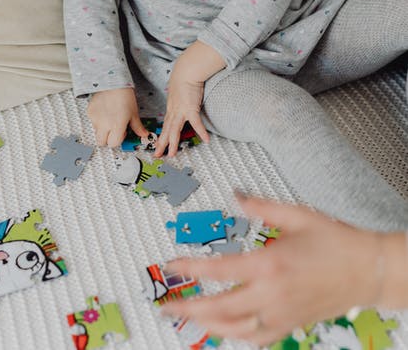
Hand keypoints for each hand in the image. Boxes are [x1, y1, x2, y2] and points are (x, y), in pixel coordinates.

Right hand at [88, 88, 146, 146]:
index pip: (113, 144)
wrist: (113, 82)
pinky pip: (92, 122)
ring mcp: (95, 119)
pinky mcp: (90, 112)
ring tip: (110, 118)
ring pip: (97, 132)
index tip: (122, 133)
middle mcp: (104, 124)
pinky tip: (105, 112)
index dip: (118, 140)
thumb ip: (138, 127)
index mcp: (117, 126)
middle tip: (114, 130)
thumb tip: (144, 134)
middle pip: (102, 142)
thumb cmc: (124, 96)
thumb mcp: (134, 113)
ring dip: (103, 129)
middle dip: (108, 139)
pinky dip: (98, 120)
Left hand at [153, 54, 209, 158]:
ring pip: (174, 130)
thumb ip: (179, 99)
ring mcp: (181, 111)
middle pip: (166, 131)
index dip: (162, 136)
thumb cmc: (184, 78)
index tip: (159, 145)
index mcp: (171, 108)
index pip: (166, 125)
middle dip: (161, 144)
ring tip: (172, 154)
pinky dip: (200, 131)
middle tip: (157, 155)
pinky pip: (196, 123)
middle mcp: (174, 111)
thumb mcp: (178, 91)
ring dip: (173, 143)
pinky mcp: (191, 108)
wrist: (187, 71)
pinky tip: (206, 139)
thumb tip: (182, 101)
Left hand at [162, 194, 382, 345]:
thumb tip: (235, 195)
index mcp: (268, 264)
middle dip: (187, 308)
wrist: (367, 269)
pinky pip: (256, 339)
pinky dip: (235, 336)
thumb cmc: (335, 240)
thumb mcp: (295, 214)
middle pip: (218, 308)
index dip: (189, 269)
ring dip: (206, 326)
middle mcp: (271, 294)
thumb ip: (261, 205)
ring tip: (188, 318)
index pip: (218, 270)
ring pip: (234, 330)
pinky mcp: (290, 326)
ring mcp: (280, 315)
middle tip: (165, 305)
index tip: (170, 266)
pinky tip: (225, 329)